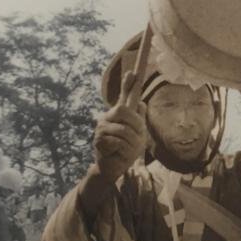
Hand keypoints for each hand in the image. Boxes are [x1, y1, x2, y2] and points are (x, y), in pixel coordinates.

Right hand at [93, 69, 147, 183]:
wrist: (114, 169)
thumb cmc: (126, 150)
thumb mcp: (137, 135)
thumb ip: (138, 120)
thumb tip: (142, 103)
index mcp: (119, 114)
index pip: (124, 95)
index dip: (128, 84)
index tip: (132, 72)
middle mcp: (108, 116)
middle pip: (124, 110)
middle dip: (136, 125)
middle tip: (138, 136)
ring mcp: (101, 127)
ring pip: (124, 130)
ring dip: (132, 144)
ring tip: (128, 150)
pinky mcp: (98, 139)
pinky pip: (119, 142)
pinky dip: (125, 152)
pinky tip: (119, 155)